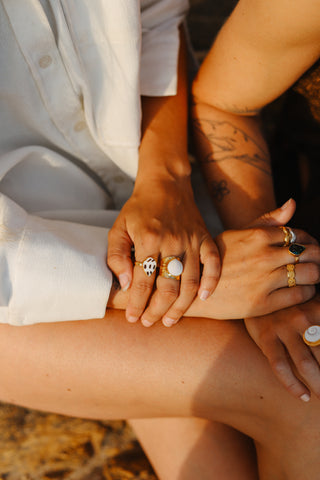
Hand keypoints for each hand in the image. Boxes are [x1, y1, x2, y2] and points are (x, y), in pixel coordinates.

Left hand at [107, 175, 219, 326]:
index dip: (137, 303)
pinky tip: (204, 298)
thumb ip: (116, 256)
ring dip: (181, 305)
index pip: (143, 281)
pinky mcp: (206, 237)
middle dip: (157, 310)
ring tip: (170, 320)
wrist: (166, 184)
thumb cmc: (139, 209)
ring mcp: (192, 240)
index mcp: (148, 239)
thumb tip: (124, 284)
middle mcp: (172, 242)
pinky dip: (211, 281)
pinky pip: (213, 263)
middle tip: (149, 322)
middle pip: (168, 287)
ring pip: (190, 281)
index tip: (132, 317)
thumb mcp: (118, 228)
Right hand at [187, 201, 319, 319]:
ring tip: (310, 277)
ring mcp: (264, 280)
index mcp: (257, 236)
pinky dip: (308, 291)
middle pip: (310, 253)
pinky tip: (302, 290)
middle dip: (317, 256)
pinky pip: (301, 294)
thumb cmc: (216, 260)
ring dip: (316, 274)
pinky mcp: (264, 303)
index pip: (299, 235)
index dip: (309, 241)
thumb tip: (293, 203)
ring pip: (310, 273)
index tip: (307, 248)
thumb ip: (266, 220)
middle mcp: (263, 256)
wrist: (194, 291)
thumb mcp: (236, 234)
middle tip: (315, 262)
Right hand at [245, 295, 319, 401]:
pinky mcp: (265, 337)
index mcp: (318, 308)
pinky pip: (280, 366)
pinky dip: (293, 385)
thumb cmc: (291, 302)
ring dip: (319, 386)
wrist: (256, 291)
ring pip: (306, 364)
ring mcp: (283, 327)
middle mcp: (303, 317)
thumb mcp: (313, 302)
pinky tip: (304, 396)